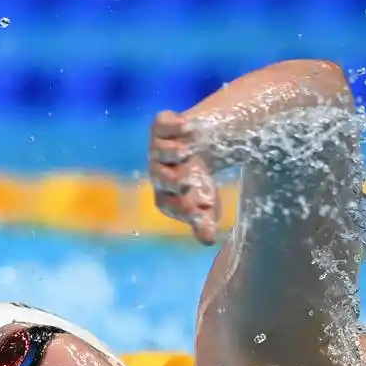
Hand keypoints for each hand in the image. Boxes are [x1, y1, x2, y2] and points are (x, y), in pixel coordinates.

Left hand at [148, 111, 219, 244]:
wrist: (199, 143)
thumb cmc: (199, 178)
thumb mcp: (206, 200)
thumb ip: (205, 219)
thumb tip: (208, 241)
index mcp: (165, 193)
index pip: (168, 203)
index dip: (182, 208)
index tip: (200, 212)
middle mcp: (157, 170)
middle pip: (160, 177)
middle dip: (172, 180)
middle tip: (186, 182)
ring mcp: (158, 146)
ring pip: (160, 150)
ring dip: (172, 151)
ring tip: (187, 151)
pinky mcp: (161, 125)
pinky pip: (162, 124)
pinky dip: (173, 124)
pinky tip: (187, 126)